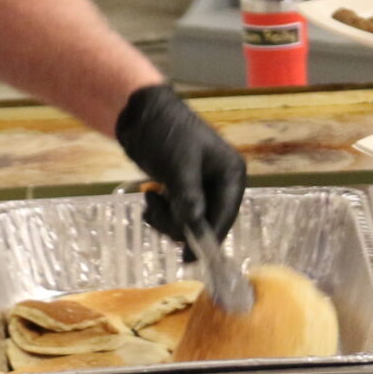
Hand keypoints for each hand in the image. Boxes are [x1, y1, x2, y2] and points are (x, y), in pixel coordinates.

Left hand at [115, 83, 246, 252]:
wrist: (141, 114)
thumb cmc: (166, 132)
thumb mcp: (179, 165)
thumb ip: (189, 199)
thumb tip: (195, 231)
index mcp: (231, 173)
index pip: (225, 216)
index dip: (208, 239)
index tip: (189, 259)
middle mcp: (221, 182)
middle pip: (206, 223)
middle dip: (179, 225)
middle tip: (155, 213)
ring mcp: (202, 187)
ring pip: (189, 223)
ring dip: (166, 219)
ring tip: (150, 201)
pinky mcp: (184, 189)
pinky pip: (177, 215)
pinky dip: (161, 214)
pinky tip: (150, 200)